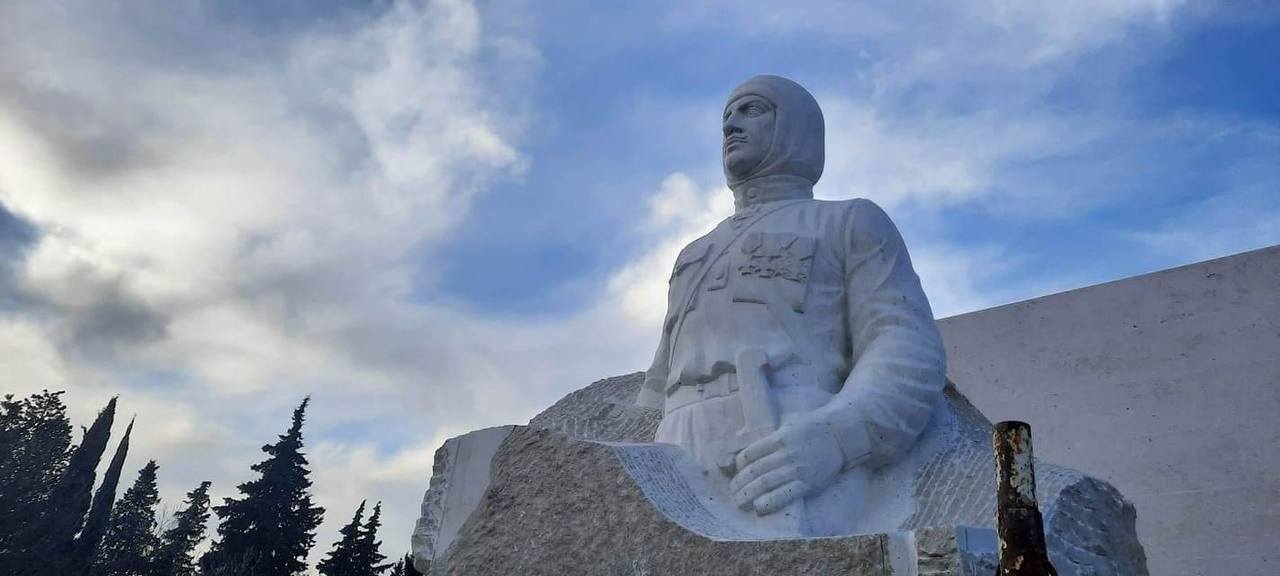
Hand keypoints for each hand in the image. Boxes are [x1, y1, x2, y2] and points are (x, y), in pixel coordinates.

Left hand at [728, 417, 842, 514]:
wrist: (841, 435)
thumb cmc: (812, 427)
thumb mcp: (787, 423)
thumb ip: (770, 435)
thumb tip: (747, 444)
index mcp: (778, 438)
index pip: (749, 454)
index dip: (738, 466)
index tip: (735, 472)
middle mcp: (785, 454)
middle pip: (754, 471)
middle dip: (739, 484)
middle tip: (732, 491)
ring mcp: (796, 469)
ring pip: (765, 483)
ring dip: (748, 494)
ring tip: (739, 502)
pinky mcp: (808, 482)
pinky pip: (785, 494)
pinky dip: (770, 502)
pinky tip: (758, 508)